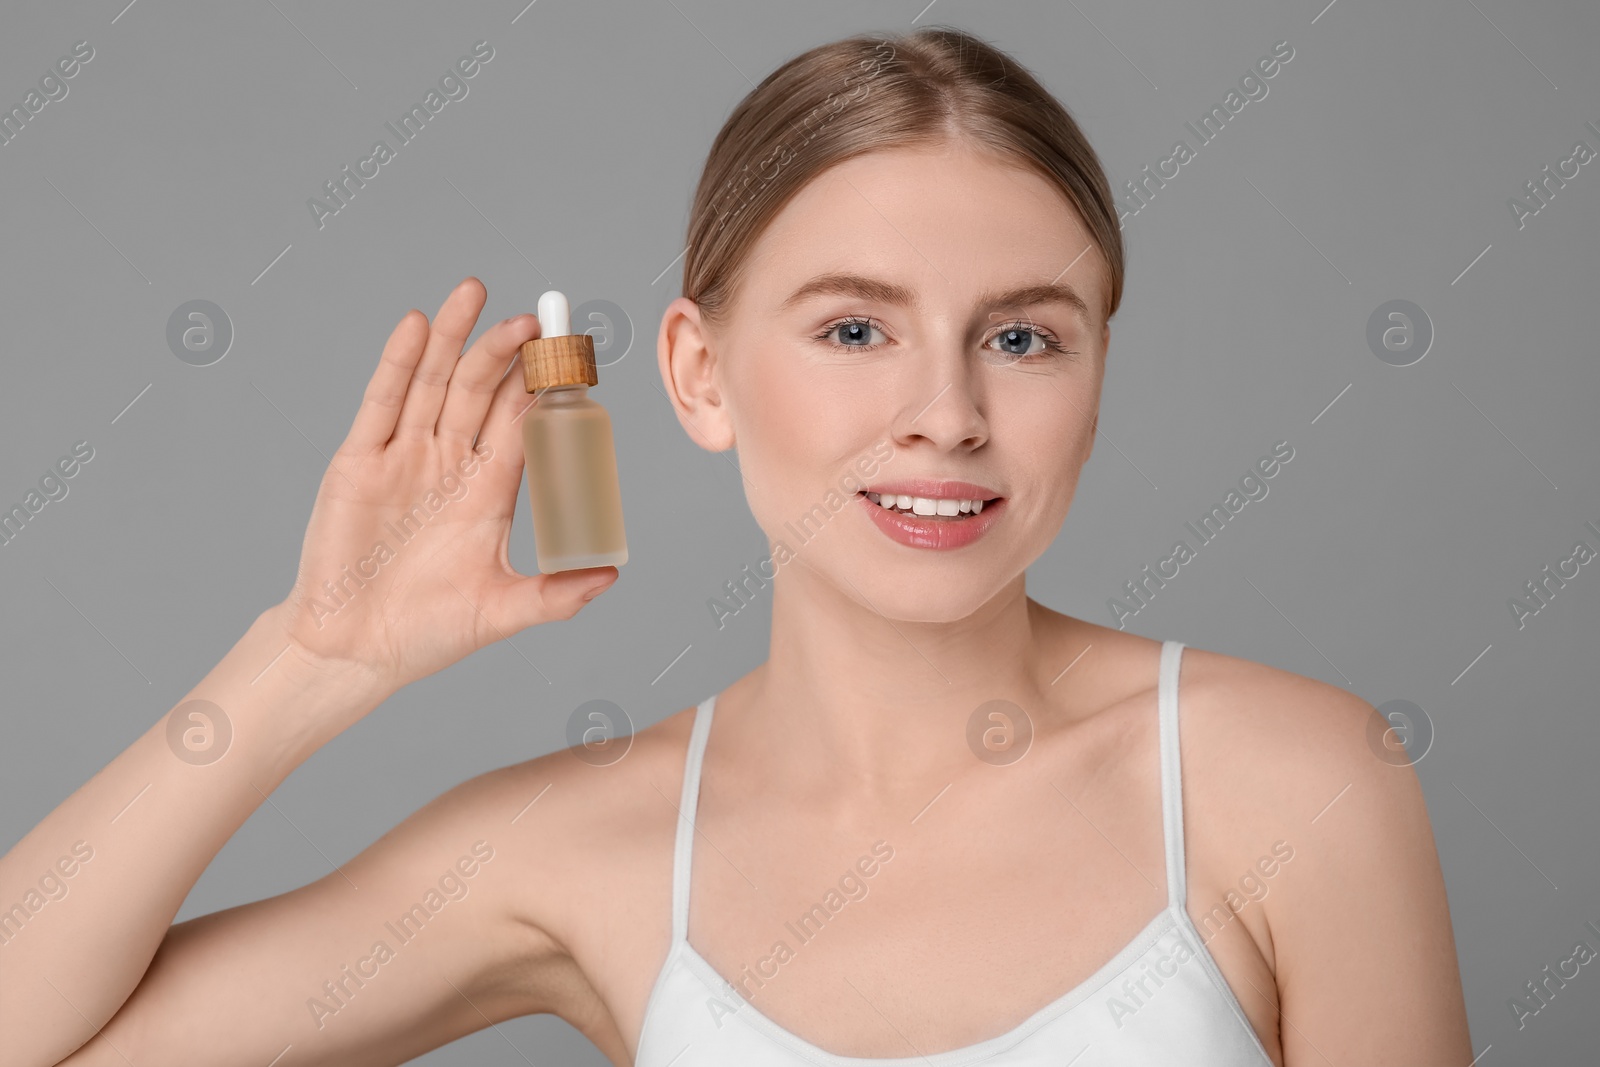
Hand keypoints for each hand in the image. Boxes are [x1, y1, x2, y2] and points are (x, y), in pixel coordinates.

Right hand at [272, 277, 618, 694]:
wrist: (355, 651)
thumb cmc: (427, 633)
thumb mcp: (501, 611)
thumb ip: (555, 594)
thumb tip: (612, 577)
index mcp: (489, 492)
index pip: (521, 424)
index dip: (543, 389)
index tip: (571, 355)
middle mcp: (450, 465)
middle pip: (482, 392)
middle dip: (507, 354)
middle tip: (537, 319)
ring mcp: (405, 458)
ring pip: (434, 384)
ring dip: (456, 338)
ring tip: (477, 293)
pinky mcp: (360, 462)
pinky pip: (382, 403)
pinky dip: (399, 363)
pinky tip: (417, 325)